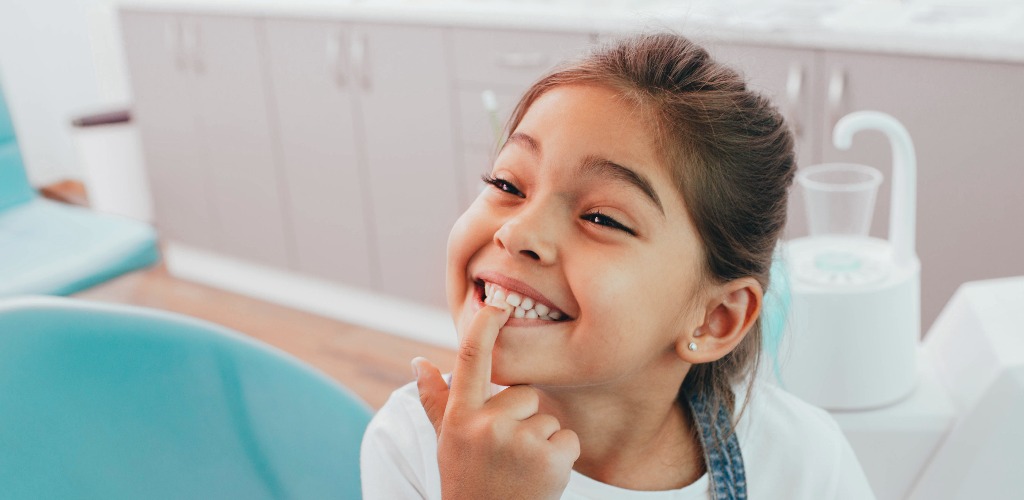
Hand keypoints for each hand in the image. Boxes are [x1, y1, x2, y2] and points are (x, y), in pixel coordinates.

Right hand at [414, 305, 580, 499]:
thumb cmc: (467, 481)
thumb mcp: (447, 442)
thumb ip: (436, 400)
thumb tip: (418, 362)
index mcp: (461, 417)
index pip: (470, 360)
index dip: (485, 326)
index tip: (497, 302)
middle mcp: (487, 425)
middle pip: (524, 394)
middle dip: (522, 418)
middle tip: (506, 454)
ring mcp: (520, 442)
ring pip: (546, 417)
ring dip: (541, 442)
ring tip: (520, 469)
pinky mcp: (551, 459)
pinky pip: (568, 438)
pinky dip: (561, 457)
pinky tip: (540, 477)